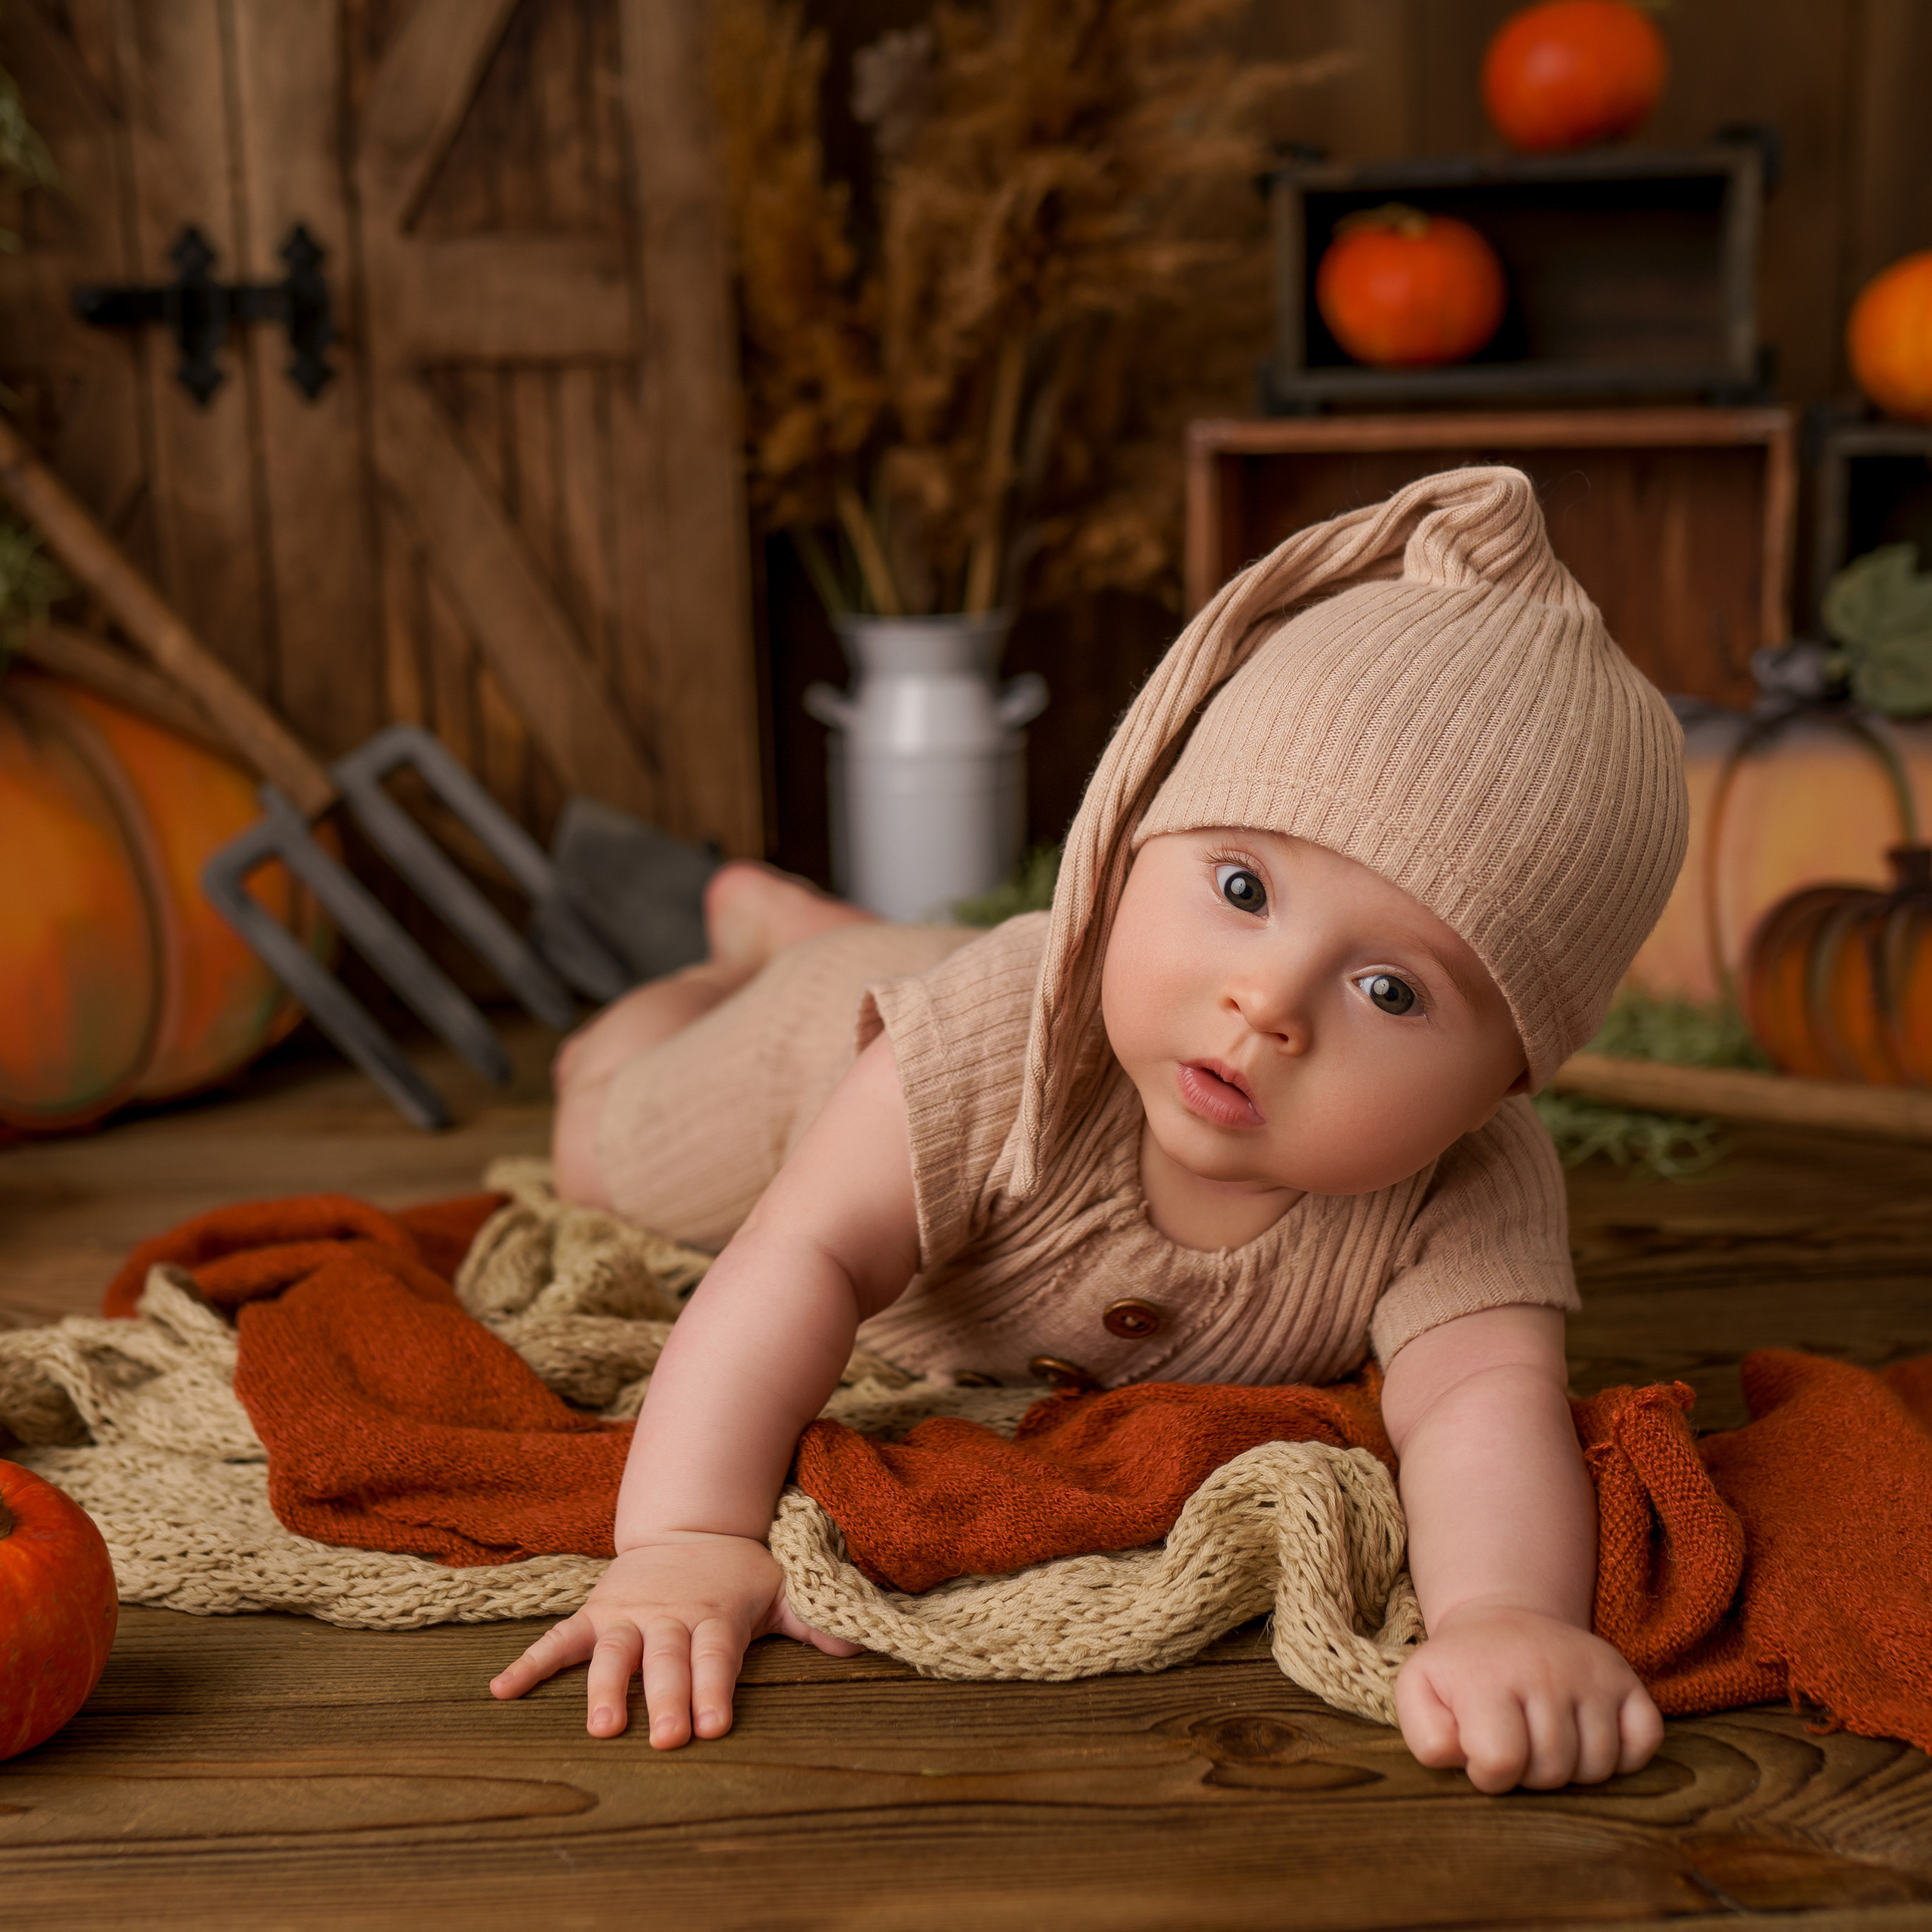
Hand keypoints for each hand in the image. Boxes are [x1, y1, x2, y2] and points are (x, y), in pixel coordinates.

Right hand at [488, 1532, 860, 1746]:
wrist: (688, 1524)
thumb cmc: (739, 1574)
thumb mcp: (780, 1589)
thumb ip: (812, 1621)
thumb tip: (857, 1645)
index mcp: (714, 1615)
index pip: (715, 1657)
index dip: (713, 1689)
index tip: (712, 1726)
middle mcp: (668, 1615)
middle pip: (666, 1661)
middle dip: (665, 1698)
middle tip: (665, 1739)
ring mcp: (627, 1613)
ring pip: (612, 1653)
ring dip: (605, 1688)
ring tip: (600, 1727)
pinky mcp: (595, 1613)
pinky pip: (557, 1639)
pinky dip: (529, 1664)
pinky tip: (500, 1692)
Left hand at [1393, 1600, 1662, 1792]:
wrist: (1502, 1618)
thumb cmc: (1461, 1669)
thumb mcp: (1419, 1691)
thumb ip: (1427, 1736)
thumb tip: (1462, 1759)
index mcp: (1487, 1677)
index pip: (1500, 1761)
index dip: (1488, 1774)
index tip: (1481, 1753)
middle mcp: (1544, 1670)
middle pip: (1552, 1771)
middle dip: (1530, 1774)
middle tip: (1516, 1742)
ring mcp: (1589, 1674)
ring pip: (1597, 1766)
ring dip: (1571, 1769)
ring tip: (1545, 1738)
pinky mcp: (1625, 1678)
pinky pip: (1644, 1742)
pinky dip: (1623, 1756)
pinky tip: (1587, 1734)